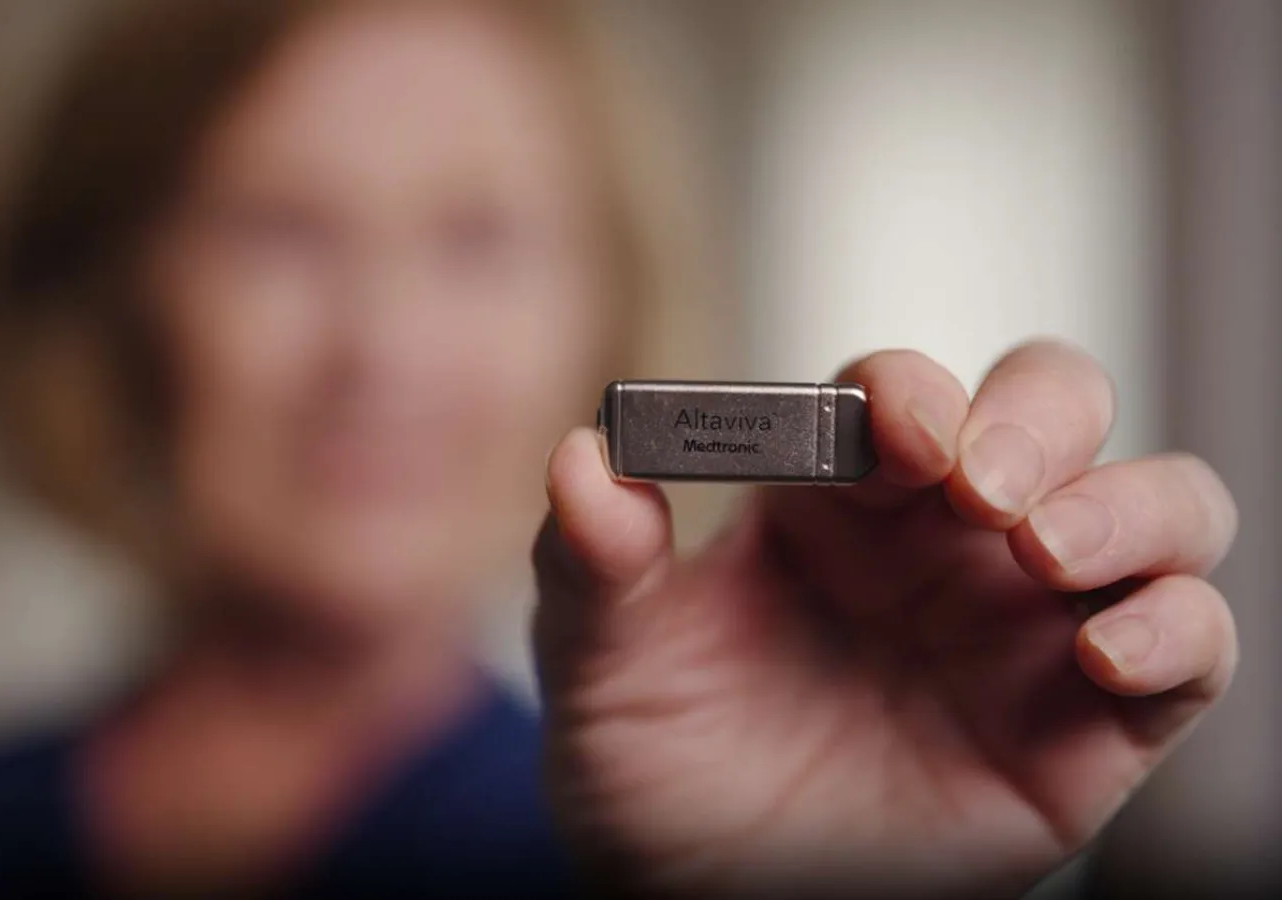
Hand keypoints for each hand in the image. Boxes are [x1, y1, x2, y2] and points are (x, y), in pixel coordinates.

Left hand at [532, 341, 1238, 898]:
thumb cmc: (659, 772)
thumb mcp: (600, 667)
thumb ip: (590, 562)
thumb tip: (584, 457)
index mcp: (836, 498)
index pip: (899, 394)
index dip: (906, 391)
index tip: (885, 434)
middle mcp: (948, 539)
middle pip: (1052, 406)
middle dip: (1035, 421)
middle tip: (978, 488)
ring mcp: (1029, 622)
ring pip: (1156, 502)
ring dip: (1126, 505)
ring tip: (1043, 554)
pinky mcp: (1097, 722)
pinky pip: (1191, 645)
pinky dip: (1178, 626)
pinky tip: (1105, 653)